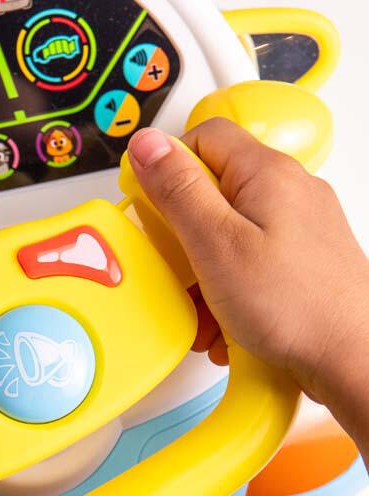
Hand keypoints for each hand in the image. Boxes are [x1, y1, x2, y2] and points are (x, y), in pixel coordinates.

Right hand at [127, 119, 368, 402]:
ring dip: (205, 273)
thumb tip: (148, 144)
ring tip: (206, 308)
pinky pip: (252, 263)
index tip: (152, 207)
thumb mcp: (217, 244)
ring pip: (231, 233)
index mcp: (267, 173)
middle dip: (185, 237)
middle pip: (215, 191)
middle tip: (180, 267)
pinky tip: (227, 323)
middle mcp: (290, 191)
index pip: (203, 138)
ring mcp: (300, 227)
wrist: (353, 357)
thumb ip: (178, 190)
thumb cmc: (297, 307)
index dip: (168, 168)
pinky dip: (231, 290)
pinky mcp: (302, 261)